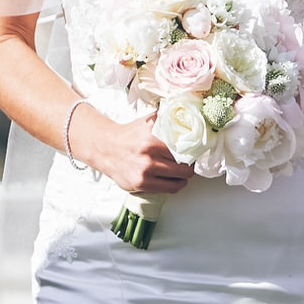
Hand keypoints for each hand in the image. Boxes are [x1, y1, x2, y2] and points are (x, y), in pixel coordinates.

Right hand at [74, 105, 191, 197]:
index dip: (194, 151)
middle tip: (191, 163)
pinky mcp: (141, 184)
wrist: (106, 148)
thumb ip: (167, 118)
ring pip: (178, 179)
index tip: (196, 151)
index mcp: (153, 138)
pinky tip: (176, 180)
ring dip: (184, 177)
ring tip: (184, 172)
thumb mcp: (148, 122)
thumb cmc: (129, 135)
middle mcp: (149, 156)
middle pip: (184, 166)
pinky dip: (176, 185)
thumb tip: (188, 114)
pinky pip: (168, 189)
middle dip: (190, 165)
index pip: (184, 149)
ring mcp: (145, 172)